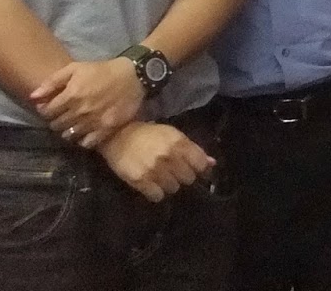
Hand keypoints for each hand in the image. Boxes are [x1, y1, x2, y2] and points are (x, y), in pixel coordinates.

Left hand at [31, 58, 144, 148]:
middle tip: (62, 115)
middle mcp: (81, 111)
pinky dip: (83, 140)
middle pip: (56, 125)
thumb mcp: (76, 68)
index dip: (46, 110)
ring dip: (67, 131)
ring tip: (73, 124)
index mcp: (71, 95)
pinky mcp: (107, 129)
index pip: (47, 112)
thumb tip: (32, 97)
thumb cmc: (102, 70)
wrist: (134, 75)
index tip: (51, 107)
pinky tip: (85, 132)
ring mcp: (94, 121)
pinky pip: (87, 143)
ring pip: (69, 136)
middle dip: (56, 121)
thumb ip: (52, 81)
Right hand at [99, 122, 213, 201]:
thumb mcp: (173, 136)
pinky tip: (152, 185)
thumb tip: (212, 163)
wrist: (118, 136)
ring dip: (169, 185)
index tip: (196, 170)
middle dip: (183, 177)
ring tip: (162, 178)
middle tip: (175, 173)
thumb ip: (193, 150)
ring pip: (173, 188)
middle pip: (188, 179)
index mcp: (179, 143)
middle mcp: (169, 157)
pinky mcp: (140, 181)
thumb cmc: (149, 134)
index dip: (200, 169)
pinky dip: (156, 193)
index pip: (200, 164)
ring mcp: (154, 170)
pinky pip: (157, 196)